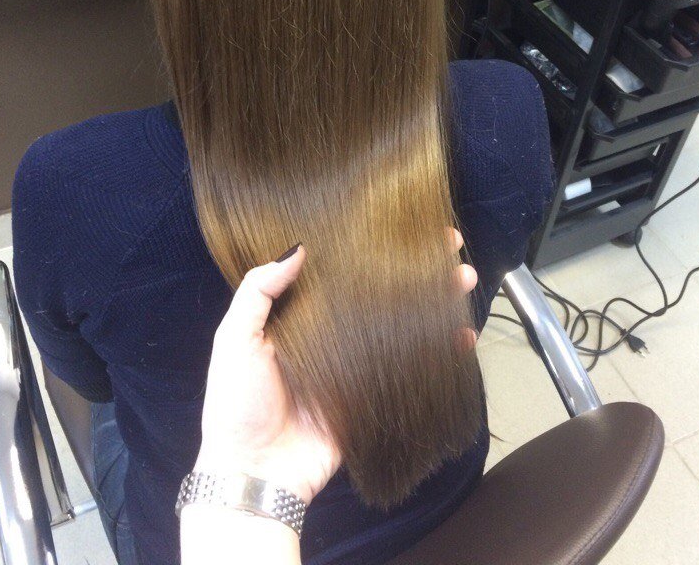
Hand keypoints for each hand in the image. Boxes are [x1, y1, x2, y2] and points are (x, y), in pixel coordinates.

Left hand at [196, 231, 477, 505]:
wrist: (253, 475)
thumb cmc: (235, 404)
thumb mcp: (234, 339)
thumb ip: (259, 291)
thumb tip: (299, 247)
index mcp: (299, 315)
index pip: (341, 270)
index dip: (370, 247)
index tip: (399, 223)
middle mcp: (333, 334)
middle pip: (382, 291)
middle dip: (418, 267)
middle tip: (449, 245)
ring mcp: (357, 364)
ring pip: (404, 323)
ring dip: (436, 301)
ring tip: (463, 279)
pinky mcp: (374, 396)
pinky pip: (411, 368)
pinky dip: (440, 352)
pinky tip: (462, 336)